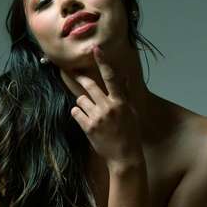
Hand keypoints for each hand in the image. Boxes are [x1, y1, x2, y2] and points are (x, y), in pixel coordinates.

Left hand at [69, 44, 143, 167]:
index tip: (96, 49)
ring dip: (83, 103)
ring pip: (81, 99)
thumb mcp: (131, 112)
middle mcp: (109, 107)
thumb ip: (125, 93)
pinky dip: (79, 114)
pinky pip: (76, 112)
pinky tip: (86, 120)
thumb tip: (124, 76)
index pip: (112, 77)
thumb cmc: (130, 133)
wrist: (124, 157)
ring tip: (91, 112)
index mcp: (121, 102)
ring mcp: (97, 118)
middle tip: (75, 73)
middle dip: (82, 79)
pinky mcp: (88, 128)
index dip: (103, 62)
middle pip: (89, 85)